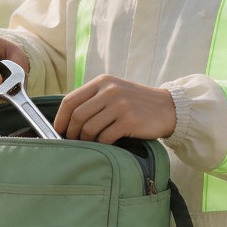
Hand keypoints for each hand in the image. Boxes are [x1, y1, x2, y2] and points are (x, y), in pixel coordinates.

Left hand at [55, 75, 175, 143]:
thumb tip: (66, 122)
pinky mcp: (129, 120)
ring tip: (91, 144)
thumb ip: (93, 100)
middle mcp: (110, 90)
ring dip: (87, 141)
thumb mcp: (115, 92)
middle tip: (73, 143)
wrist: (167, 108)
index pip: (70, 100)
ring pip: (89, 128)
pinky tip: (107, 145)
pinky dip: (102, 144)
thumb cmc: (136, 104)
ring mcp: (120, 105)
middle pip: (77, 116)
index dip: (60, 119)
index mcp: (103, 82)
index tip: (58, 132)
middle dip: (72, 134)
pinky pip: (105, 137)